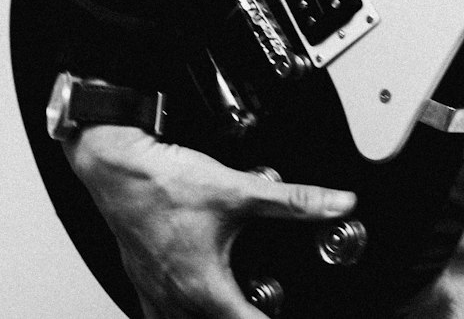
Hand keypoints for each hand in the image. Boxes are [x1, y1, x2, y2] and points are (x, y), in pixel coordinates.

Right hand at [65, 124, 355, 317]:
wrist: (118, 169)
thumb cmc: (167, 184)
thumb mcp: (240, 190)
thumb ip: (293, 201)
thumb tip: (337, 203)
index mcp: (204, 290)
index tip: (287, 315)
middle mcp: (176, 301)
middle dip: (245, 318)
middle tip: (264, 305)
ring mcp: (154, 295)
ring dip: (214, 315)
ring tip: (235, 304)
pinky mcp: (141, 282)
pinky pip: (161, 315)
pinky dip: (183, 313)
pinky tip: (194, 300)